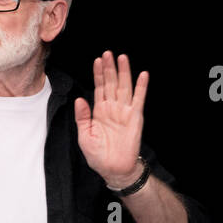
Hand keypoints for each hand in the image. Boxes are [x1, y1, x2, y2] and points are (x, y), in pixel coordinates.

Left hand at [74, 50, 147, 186]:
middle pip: (111, 83)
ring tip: (122, 57)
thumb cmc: (98, 155)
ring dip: (124, 72)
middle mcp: (113, 108)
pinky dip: (141, 87)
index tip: (97, 60)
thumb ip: (82, 116)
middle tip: (108, 53)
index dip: (98, 74)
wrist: (113, 169)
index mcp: (100, 111)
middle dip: (109, 68)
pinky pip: (139, 99)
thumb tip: (79, 99)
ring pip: (124, 87)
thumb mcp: (84, 135)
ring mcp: (124, 111)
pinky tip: (143, 74)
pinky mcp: (135, 117)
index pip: (99, 88)